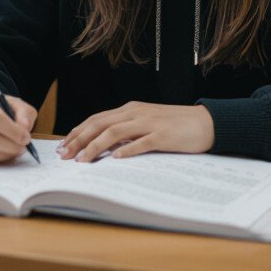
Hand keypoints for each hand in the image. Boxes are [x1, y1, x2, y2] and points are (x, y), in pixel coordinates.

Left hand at [57, 101, 213, 161]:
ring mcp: (149, 123)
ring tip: (83, 160)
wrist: (206, 122)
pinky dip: (127, 150)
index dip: (77, 132)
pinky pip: (142, 142)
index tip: (63, 146)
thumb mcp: (145, 124)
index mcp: (129, 110)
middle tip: (65, 155)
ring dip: (96, 146)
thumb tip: (103, 146)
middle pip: (100, 124)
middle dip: (79, 140)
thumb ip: (126, 132)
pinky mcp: (163, 135)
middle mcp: (135, 113)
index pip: (96, 119)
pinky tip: (115, 158)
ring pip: (115, 132)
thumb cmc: (174, 126)